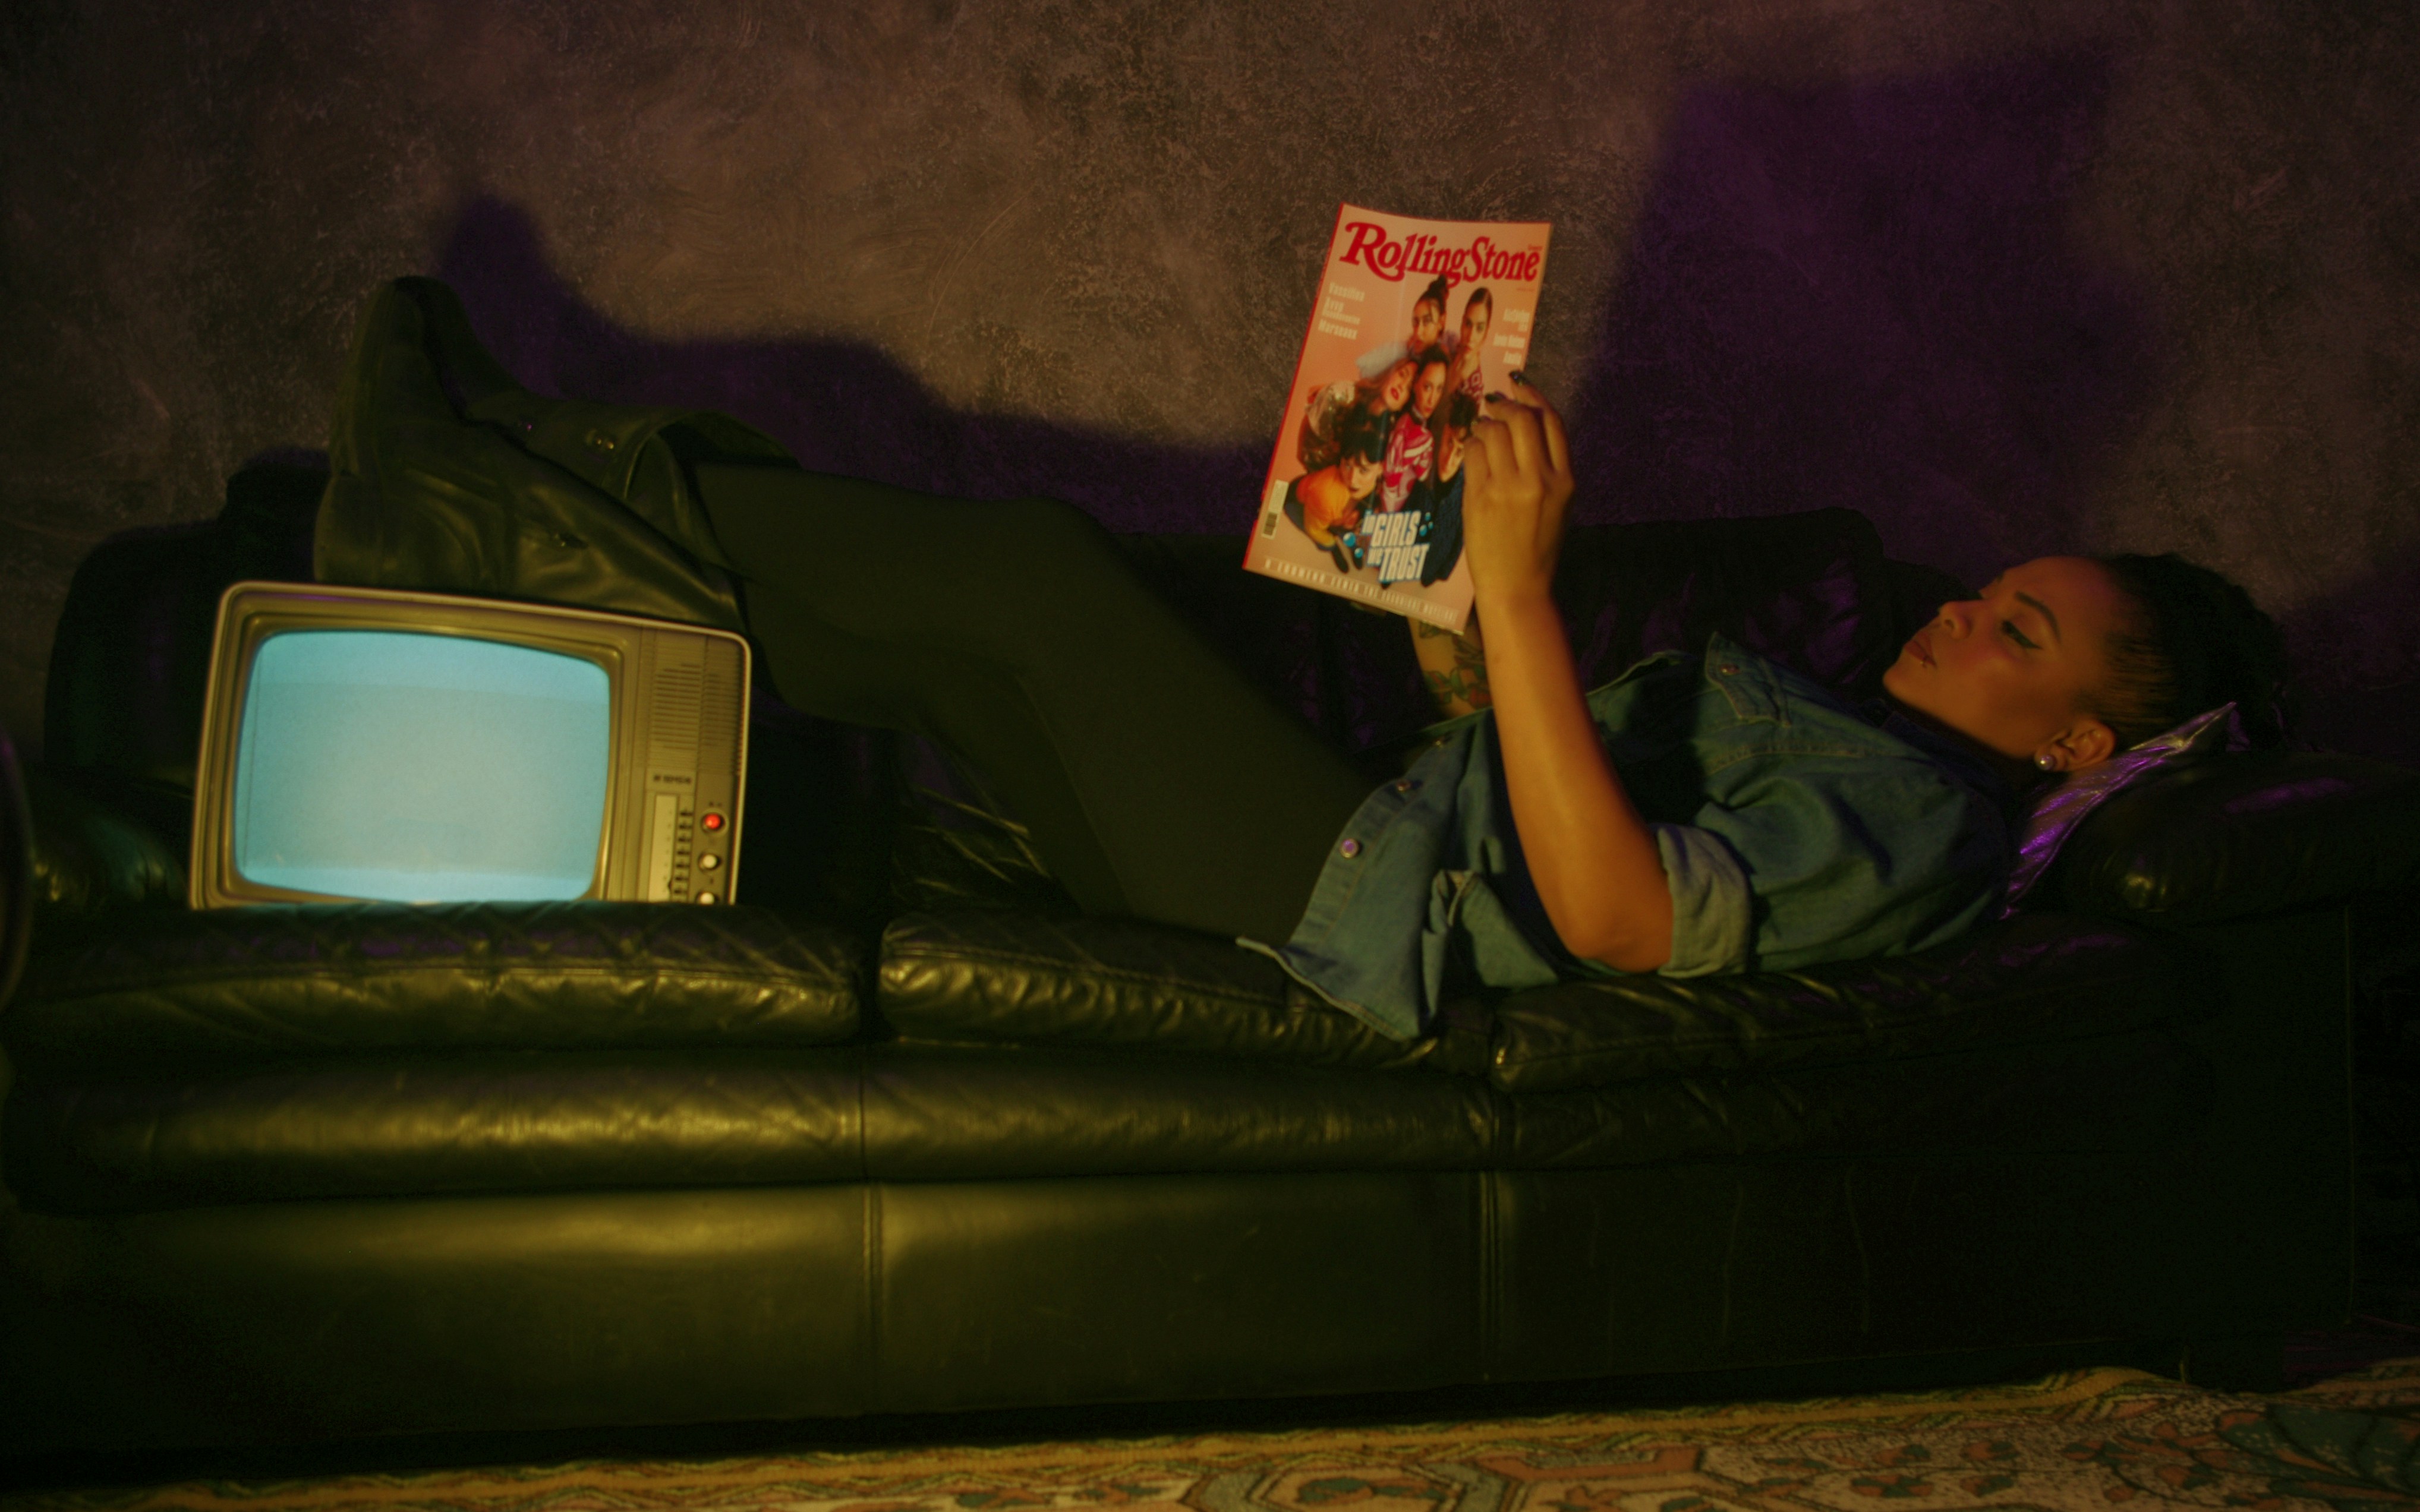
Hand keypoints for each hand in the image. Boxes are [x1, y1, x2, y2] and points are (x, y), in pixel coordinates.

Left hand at [1461, 377, 1574, 605]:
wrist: (1517, 586)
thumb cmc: (1538, 546)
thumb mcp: (1558, 504)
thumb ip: (1548, 466)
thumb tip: (1525, 421)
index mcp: (1565, 481)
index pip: (1552, 423)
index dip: (1535, 397)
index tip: (1520, 385)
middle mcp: (1540, 480)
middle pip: (1523, 419)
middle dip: (1506, 405)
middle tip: (1495, 405)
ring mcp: (1508, 488)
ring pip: (1495, 432)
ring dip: (1486, 425)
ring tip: (1483, 431)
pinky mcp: (1480, 497)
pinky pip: (1473, 453)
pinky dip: (1471, 445)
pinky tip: (1473, 451)